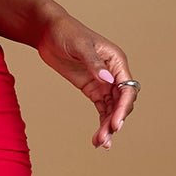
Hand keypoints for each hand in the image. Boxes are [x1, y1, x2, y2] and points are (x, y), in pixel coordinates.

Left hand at [34, 10, 138, 149]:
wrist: (48, 31)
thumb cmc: (66, 32)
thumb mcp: (79, 46)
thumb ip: (94, 63)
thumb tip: (108, 80)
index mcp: (117, 61)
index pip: (127, 88)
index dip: (123, 107)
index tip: (116, 124)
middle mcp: (114, 73)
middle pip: (122, 102)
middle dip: (115, 121)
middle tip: (105, 138)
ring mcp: (103, 82)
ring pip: (112, 109)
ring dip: (108, 126)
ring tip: (100, 143)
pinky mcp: (92, 88)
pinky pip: (101, 109)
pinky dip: (101, 123)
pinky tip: (97, 138)